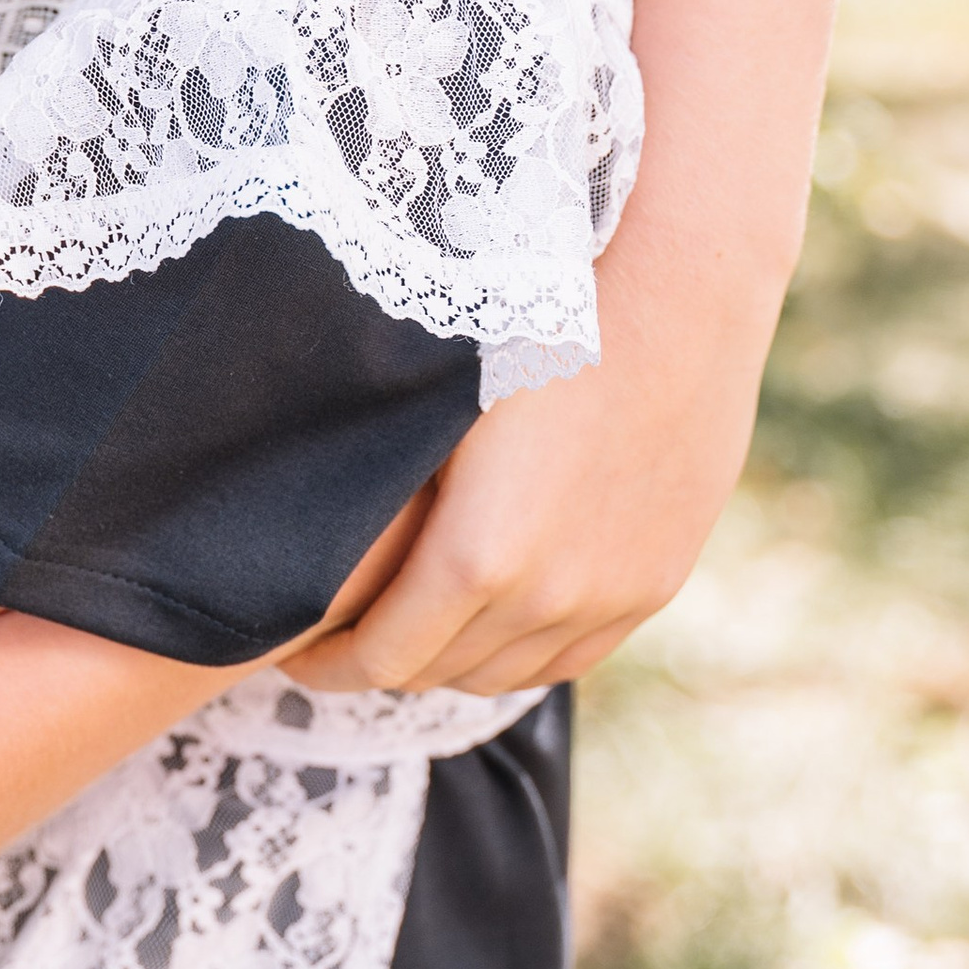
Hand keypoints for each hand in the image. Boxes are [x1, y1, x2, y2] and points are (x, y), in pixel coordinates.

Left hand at [279, 251, 773, 696]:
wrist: (675, 294)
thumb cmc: (534, 325)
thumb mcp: (432, 406)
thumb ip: (384, 494)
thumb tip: (307, 534)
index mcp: (479, 557)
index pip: (379, 659)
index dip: (328, 666)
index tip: (293, 649)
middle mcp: (549, 595)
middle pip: (436, 673)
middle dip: (378, 662)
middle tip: (340, 633)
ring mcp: (611, 596)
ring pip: (503, 674)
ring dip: (447, 662)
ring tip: (408, 625)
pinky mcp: (655, 583)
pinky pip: (569, 656)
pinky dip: (517, 652)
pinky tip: (486, 621)